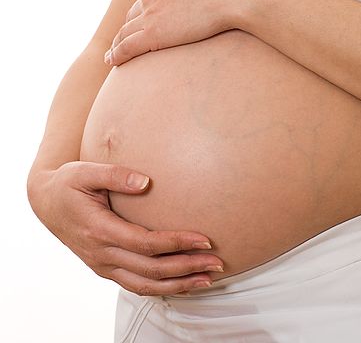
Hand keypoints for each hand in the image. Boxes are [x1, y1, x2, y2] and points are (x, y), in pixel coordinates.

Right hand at [27, 162, 223, 294]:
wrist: (46, 202)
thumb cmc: (68, 183)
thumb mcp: (86, 171)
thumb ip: (115, 174)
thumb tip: (146, 182)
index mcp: (99, 230)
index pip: (146, 244)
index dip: (177, 243)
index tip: (204, 239)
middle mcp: (101, 254)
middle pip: (151, 270)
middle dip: (186, 267)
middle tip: (217, 262)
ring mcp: (103, 265)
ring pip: (145, 285)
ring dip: (178, 284)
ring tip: (208, 279)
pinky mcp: (106, 268)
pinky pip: (137, 285)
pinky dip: (162, 288)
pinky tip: (183, 283)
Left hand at [104, 0, 244, 65]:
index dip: (144, 10)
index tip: (144, 20)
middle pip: (133, 14)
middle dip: (128, 27)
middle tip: (123, 40)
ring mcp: (150, 14)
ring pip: (125, 32)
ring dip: (117, 43)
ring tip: (113, 55)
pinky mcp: (154, 34)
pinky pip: (128, 47)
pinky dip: (117, 55)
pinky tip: (112, 62)